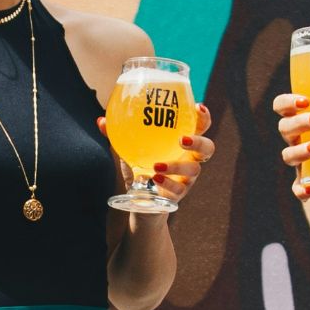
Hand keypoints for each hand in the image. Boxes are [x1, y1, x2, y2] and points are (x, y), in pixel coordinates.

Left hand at [96, 104, 214, 208]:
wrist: (140, 202)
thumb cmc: (139, 168)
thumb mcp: (128, 151)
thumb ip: (118, 136)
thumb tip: (102, 121)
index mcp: (181, 144)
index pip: (200, 127)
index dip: (204, 117)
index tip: (198, 107)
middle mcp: (190, 160)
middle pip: (208, 148)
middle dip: (199, 142)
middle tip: (182, 139)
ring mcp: (187, 179)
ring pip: (194, 171)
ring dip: (177, 167)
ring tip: (157, 166)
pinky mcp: (179, 195)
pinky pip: (178, 190)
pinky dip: (168, 184)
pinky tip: (154, 179)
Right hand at [272, 94, 309, 200]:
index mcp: (304, 119)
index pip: (283, 107)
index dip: (287, 102)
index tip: (305, 100)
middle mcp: (297, 139)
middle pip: (284, 128)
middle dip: (298, 123)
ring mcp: (301, 161)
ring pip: (288, 155)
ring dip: (298, 150)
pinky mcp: (309, 181)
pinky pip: (297, 187)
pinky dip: (301, 190)